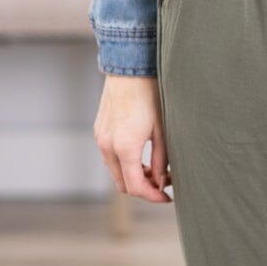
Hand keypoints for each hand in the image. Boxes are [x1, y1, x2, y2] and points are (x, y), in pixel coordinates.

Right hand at [94, 73, 171, 203]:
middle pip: (123, 184)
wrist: (129, 68)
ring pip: (115, 172)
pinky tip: (140, 157)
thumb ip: (160, 160)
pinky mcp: (99, 131)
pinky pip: (109, 157)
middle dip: (143, 189)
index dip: (152, 197)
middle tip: (164, 184)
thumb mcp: (162, 130)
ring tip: (154, 170)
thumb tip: (160, 181)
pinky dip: (124, 164)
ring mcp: (100, 138)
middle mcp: (107, 146)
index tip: (167, 197)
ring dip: (133, 176)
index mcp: (125, 148)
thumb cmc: (150, 95)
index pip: (136, 187)